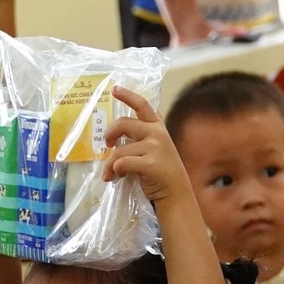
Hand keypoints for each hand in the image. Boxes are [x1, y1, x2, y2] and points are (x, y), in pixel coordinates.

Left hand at [102, 88, 188, 206]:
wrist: (177, 194)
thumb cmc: (161, 173)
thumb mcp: (156, 149)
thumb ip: (141, 138)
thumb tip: (113, 138)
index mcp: (158, 128)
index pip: (143, 106)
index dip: (127, 96)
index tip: (114, 89)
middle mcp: (158, 133)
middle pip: (123, 123)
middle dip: (109, 134)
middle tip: (106, 144)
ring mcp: (156, 147)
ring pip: (119, 150)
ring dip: (110, 164)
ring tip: (111, 173)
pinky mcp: (151, 163)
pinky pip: (121, 163)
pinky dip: (114, 171)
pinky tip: (117, 177)